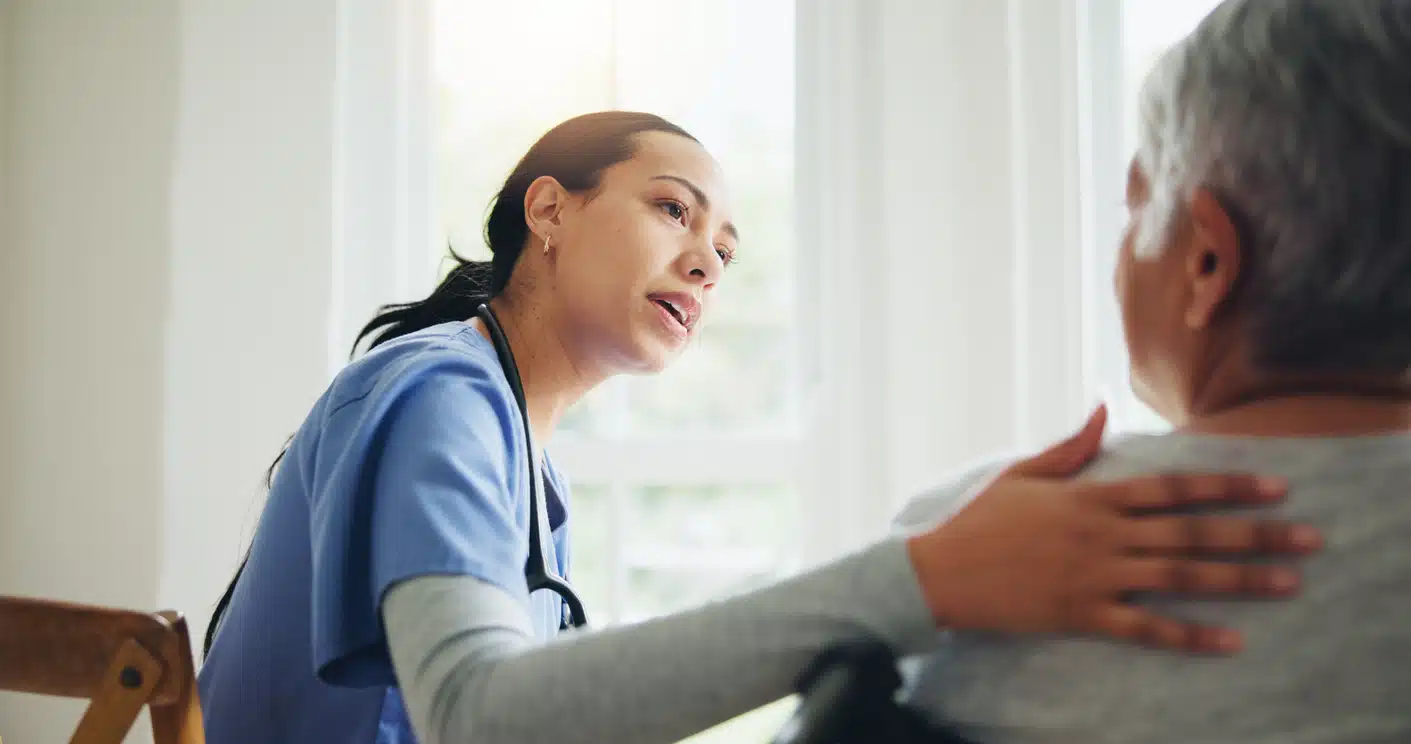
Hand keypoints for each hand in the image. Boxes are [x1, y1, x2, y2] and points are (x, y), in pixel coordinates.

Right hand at [905, 405, 1321, 653]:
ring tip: (1288, 582)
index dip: (1228, 485)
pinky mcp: (1081, 614)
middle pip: (1192, 533)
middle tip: (1309, 538)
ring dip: (1239, 580)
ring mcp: (1093, 576)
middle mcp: (1101, 535)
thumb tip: (1103, 408)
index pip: (1174, 488)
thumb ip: (1070, 446)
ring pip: (1180, 578)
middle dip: (1256, 534)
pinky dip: (1189, 636)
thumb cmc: (976, 520)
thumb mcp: (1021, 473)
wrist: (938, 572)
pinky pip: (1145, 629)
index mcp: (1091, 497)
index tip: (1276, 486)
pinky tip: (1229, 640)